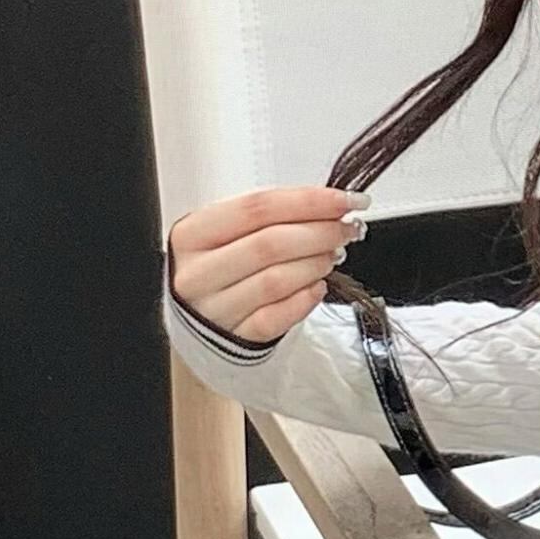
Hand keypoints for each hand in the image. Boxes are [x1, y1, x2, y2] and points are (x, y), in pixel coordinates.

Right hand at [170, 185, 365, 347]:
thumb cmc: (218, 270)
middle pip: (270, 243)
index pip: (257, 208)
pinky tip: (317, 287)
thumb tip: (327, 206)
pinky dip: (304, 300)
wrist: (197, 328)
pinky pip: (275, 318)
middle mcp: (197, 273)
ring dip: (316, 264)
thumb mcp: (224, 235)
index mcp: (192, 235)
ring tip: (333, 255)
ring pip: (276, 281)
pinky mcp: (233, 338)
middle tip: (348, 228)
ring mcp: (213, 309)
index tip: (345, 200)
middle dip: (320, 232)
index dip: (308, 201)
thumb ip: (268, 218)